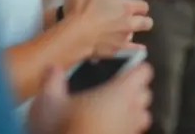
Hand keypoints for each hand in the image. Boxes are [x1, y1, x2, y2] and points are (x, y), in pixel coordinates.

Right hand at [27, 62, 152, 133]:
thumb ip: (53, 80)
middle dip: (134, 91)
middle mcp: (132, 111)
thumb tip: (52, 69)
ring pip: (142, 116)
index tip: (125, 69)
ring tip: (113, 113)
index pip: (143, 71)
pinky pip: (132, 133)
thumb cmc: (65, 130)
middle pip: (145, 94)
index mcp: (120, 93)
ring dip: (132, 113)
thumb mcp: (49, 101)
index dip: (135, 68)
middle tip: (114, 91)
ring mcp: (131, 131)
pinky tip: (105, 130)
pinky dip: (124, 129)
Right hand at [78, 0, 152, 57]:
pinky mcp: (118, 51)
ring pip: (139, 33)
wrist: (72, 35)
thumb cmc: (79, 4)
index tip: (132, 3)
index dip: (139, 3)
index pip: (142, 4)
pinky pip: (134, 50)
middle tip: (130, 15)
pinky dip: (135, 49)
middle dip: (141, 16)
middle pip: (146, 19)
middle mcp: (129, 21)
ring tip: (126, 28)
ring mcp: (124, 37)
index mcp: (126, 5)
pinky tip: (135, 48)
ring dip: (136, 30)